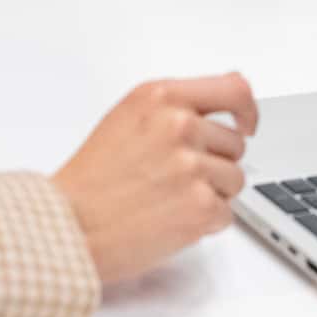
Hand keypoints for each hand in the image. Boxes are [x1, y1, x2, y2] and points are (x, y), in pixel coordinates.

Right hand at [51, 73, 259, 283]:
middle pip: (235, 143)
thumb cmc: (90, 180)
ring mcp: (192, 165)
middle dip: (214, 163)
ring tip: (168, 201)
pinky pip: (226, 214)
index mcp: (161, 98)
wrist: (68, 227)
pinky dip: (204, 223)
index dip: (248, 111)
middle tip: (175, 180)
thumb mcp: (127, 118)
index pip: (234, 89)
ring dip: (210, 194)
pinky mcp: (200, 206)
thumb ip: (173, 107)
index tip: (247, 125)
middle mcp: (180, 125)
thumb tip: (223, 106)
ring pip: (234, 180)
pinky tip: (170, 221)